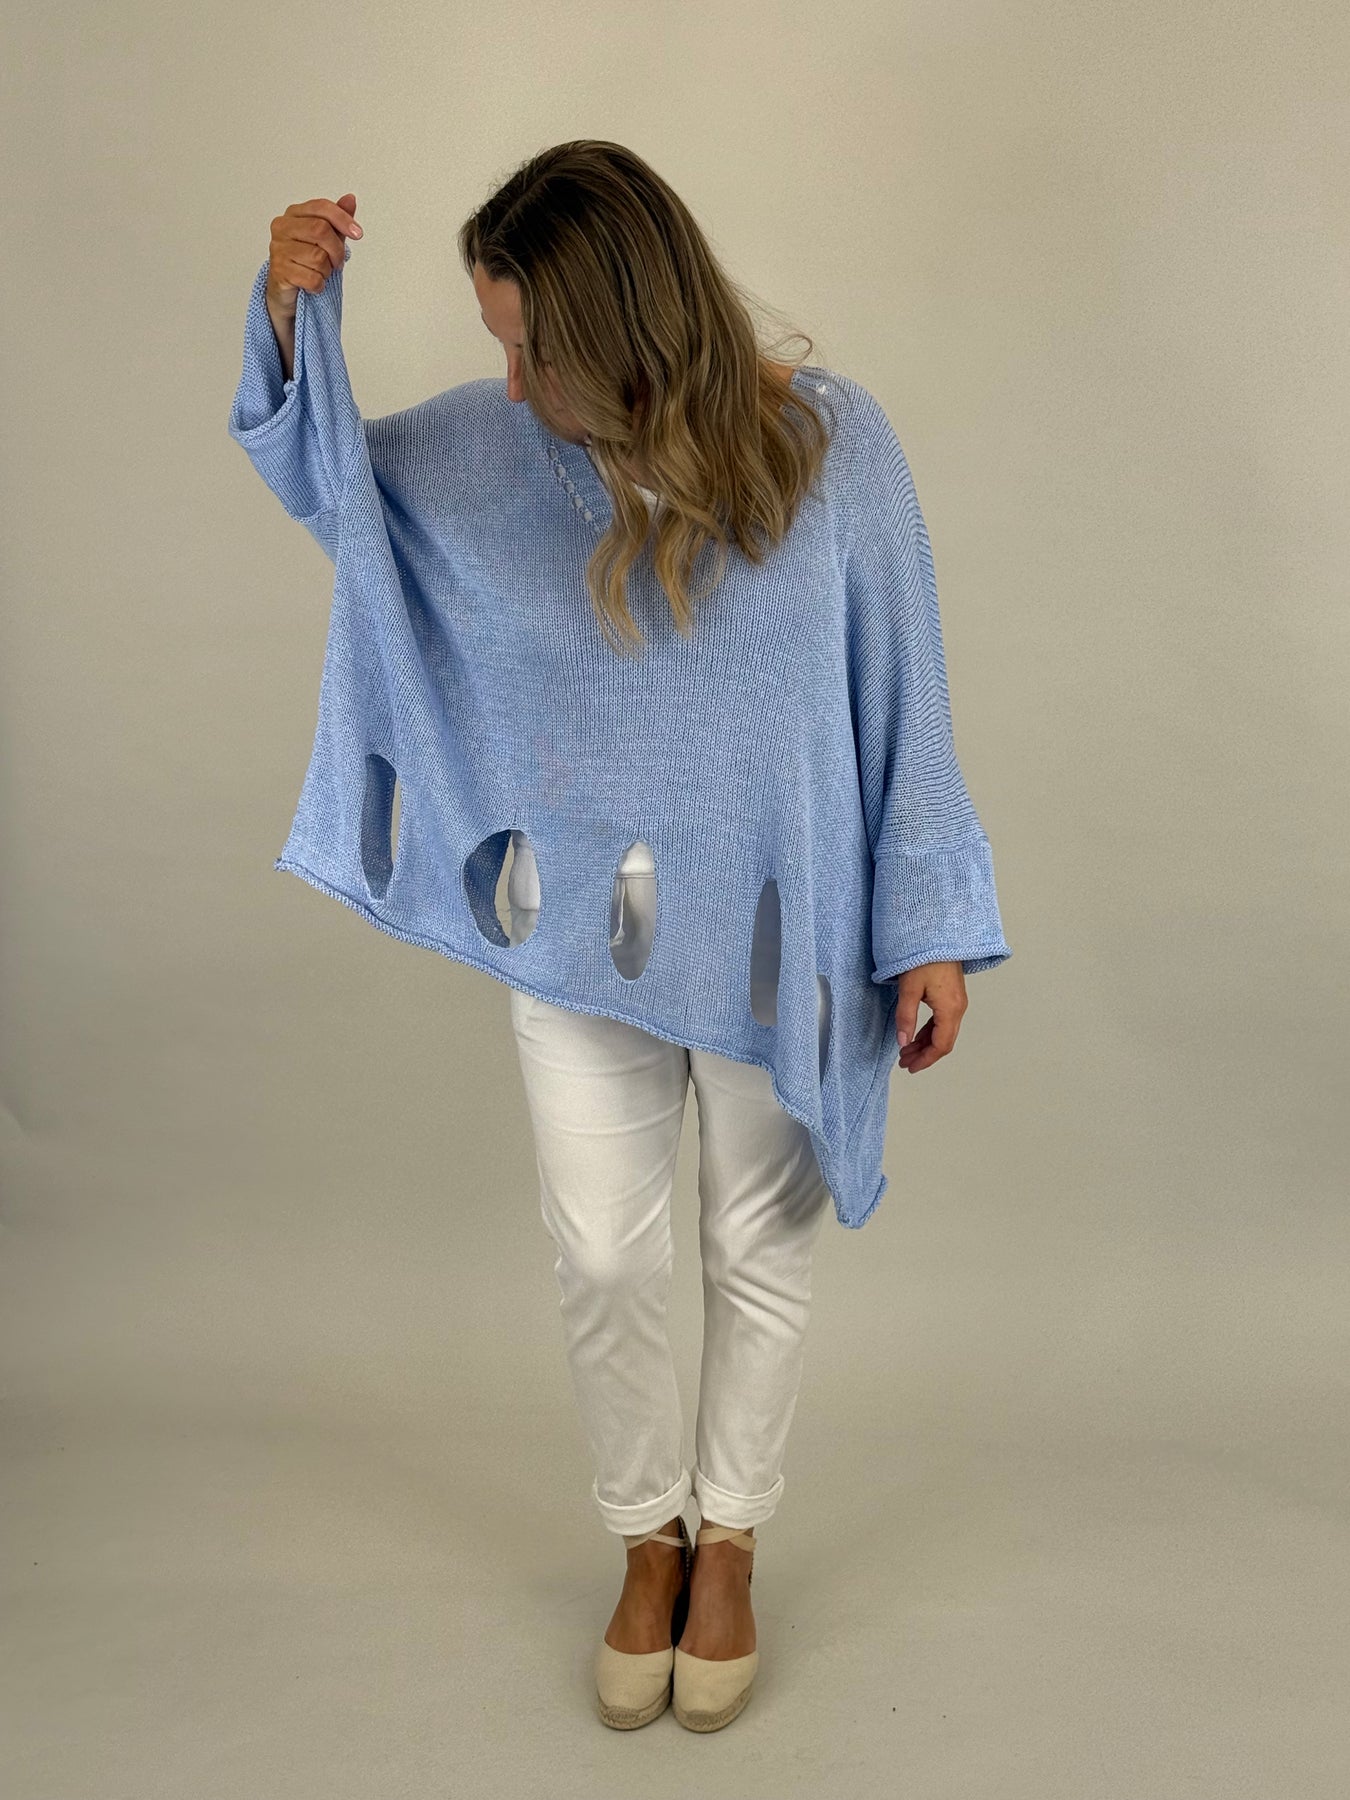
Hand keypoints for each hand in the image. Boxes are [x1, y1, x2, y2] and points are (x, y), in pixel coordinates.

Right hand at [265, 193, 362, 318]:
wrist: (285, 286)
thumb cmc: (305, 259)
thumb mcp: (325, 237)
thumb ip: (337, 219)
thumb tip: (350, 199)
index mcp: (294, 213)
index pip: (321, 207)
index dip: (343, 219)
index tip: (357, 233)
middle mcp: (283, 227)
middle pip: (321, 230)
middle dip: (336, 250)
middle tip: (337, 261)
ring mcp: (278, 248)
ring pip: (318, 257)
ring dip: (327, 270)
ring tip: (320, 272)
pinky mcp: (279, 270)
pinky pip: (312, 278)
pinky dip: (319, 285)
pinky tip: (313, 283)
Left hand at [895, 961, 966, 1072]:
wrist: (937, 935)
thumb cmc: (924, 957)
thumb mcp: (909, 988)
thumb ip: (906, 1017)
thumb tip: (903, 1042)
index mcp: (950, 1009)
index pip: (941, 1045)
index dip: (926, 1060)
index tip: (910, 1067)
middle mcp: (958, 1008)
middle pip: (944, 1042)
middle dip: (924, 1055)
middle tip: (904, 1062)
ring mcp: (957, 1002)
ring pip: (943, 1032)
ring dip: (926, 1044)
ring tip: (906, 1051)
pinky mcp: (952, 996)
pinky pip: (943, 1021)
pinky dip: (929, 1032)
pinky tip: (916, 1036)